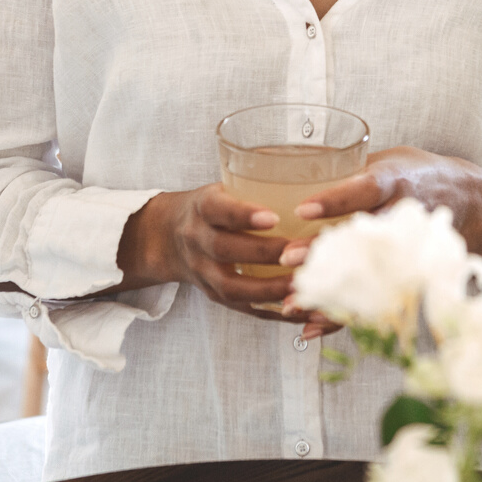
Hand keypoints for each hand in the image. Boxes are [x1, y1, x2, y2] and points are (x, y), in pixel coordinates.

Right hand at [119, 184, 301, 321]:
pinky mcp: (216, 297)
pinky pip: (245, 309)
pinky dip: (275, 313)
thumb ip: (255, 185)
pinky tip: (302, 311)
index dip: (244, 214)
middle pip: (225, 250)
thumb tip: (311, 168)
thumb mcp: (223, 188)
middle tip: (299, 253)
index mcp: (202, 209)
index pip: (219, 210)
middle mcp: (197, 241)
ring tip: (303, 286)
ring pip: (233, 287)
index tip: (274, 217)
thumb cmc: (211, 209)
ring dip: (270, 290)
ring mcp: (204, 273)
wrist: (170, 238)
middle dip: (264, 254)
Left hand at [281, 148, 481, 336]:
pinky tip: (311, 326)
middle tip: (288, 260)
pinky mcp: (413, 276)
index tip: (302, 210)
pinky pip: (376, 301)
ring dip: (330, 289)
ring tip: (293, 301)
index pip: (365, 190)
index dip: (335, 200)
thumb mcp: (394, 161)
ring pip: (368, 274)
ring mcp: (412, 251)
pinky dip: (343, 317)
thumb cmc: (425, 176)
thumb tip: (300, 171)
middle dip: (324, 251)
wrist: (480, 203)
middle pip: (363, 237)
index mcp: (398, 183)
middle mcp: (406, 217)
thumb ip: (353, 170)